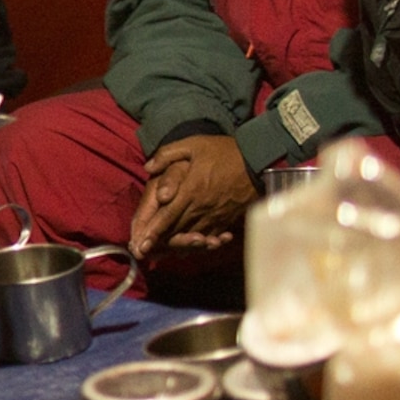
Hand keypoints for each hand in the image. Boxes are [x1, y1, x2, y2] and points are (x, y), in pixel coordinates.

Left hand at [129, 134, 257, 258]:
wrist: (258, 159)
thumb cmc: (224, 151)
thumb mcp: (193, 145)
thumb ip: (167, 154)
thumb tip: (147, 167)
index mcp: (190, 191)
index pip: (167, 215)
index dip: (153, 231)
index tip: (141, 245)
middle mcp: (201, 207)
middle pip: (176, 230)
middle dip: (160, 243)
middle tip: (144, 253)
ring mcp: (215, 215)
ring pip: (192, 235)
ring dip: (178, 246)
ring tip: (164, 255)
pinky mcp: (227, 218)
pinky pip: (211, 235)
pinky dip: (200, 243)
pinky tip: (192, 247)